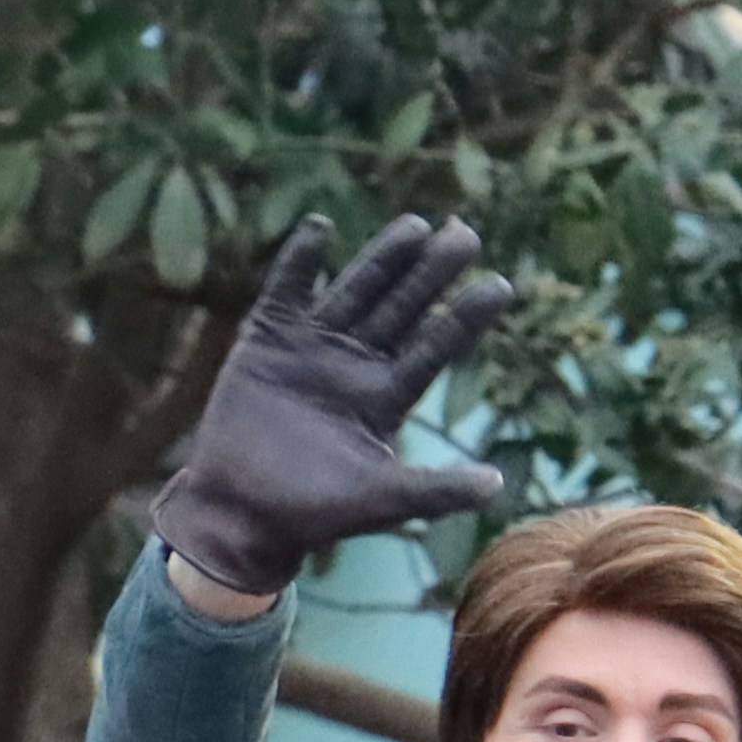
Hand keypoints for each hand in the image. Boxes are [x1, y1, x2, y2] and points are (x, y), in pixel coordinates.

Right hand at [150, 221, 515, 607]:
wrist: (241, 515)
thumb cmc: (313, 514)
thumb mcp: (381, 500)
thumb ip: (436, 490)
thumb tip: (498, 483)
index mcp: (387, 395)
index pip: (436, 346)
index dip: (466, 317)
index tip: (501, 286)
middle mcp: (356, 363)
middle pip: (404, 307)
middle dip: (433, 273)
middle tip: (467, 235)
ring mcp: (312, 347)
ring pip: (356, 290)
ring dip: (384, 258)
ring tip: (416, 226)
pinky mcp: (266, 340)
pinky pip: (287, 290)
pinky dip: (300, 260)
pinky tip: (319, 228)